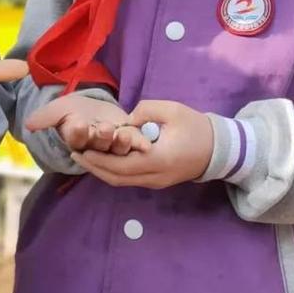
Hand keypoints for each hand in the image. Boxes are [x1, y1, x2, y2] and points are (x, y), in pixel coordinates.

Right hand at [25, 94, 150, 155]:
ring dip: (121, 142)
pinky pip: (134, 144)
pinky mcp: (130, 140)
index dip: (77, 132)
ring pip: (117, 148)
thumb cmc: (74, 110)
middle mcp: (95, 148)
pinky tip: (144, 141)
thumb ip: (45, 117)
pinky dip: (139, 142)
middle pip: (98, 146)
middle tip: (103, 128)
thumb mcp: (59, 109)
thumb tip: (28, 124)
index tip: (78, 123)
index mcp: (77, 141)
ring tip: (124, 134)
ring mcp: (113, 146)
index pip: (75, 138)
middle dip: (101, 137)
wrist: (92, 108)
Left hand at [69, 100, 212, 188]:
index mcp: (158, 159)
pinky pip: (129, 179)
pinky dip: (112, 171)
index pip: (120, 165)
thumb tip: (124, 121)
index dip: (98, 159)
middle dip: (93, 167)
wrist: (219, 150)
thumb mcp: (172, 110)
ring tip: (83, 157)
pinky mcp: (156, 182)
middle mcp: (154, 176)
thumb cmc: (196, 127)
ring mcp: (155, 182)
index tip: (80, 148)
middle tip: (74, 154)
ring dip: (100, 171)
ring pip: (121, 182)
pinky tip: (102, 160)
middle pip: (116, 178)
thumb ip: (145, 111)